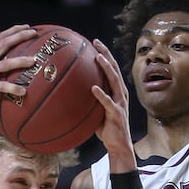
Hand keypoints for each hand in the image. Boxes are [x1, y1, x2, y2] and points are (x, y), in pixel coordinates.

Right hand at [0, 24, 38, 116]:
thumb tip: (11, 62)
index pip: (1, 37)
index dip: (14, 30)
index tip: (28, 26)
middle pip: (4, 43)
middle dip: (20, 36)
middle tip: (34, 34)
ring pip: (5, 64)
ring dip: (20, 61)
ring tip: (33, 61)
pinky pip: (1, 86)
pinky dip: (13, 88)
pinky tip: (23, 91)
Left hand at [91, 38, 133, 154]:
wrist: (118, 145)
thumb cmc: (106, 128)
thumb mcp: (95, 110)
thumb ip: (88, 100)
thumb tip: (68, 93)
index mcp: (117, 91)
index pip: (111, 68)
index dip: (104, 54)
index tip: (94, 42)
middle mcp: (121, 94)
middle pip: (115, 69)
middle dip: (106, 54)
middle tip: (96, 43)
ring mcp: (120, 103)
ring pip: (115, 82)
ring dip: (107, 69)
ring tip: (98, 58)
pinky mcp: (117, 114)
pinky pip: (108, 103)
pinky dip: (102, 95)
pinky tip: (94, 88)